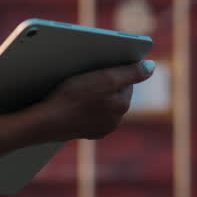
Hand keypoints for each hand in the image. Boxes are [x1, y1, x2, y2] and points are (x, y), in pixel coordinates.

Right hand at [28, 60, 155, 141]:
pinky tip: (71, 100)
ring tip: (77, 84)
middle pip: (114, 92)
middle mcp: (114, 121)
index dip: (114, 69)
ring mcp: (99, 129)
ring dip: (94, 93)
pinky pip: (89, 114)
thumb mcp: (104, 78)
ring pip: (102, 103)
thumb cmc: (73, 97)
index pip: (126, 80)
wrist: (45, 122)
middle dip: (104, 82)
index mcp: (122, 107)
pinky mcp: (84, 132)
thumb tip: (152, 67)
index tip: (100, 64)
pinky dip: (83, 106)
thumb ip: (131, 72)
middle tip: (87, 73)